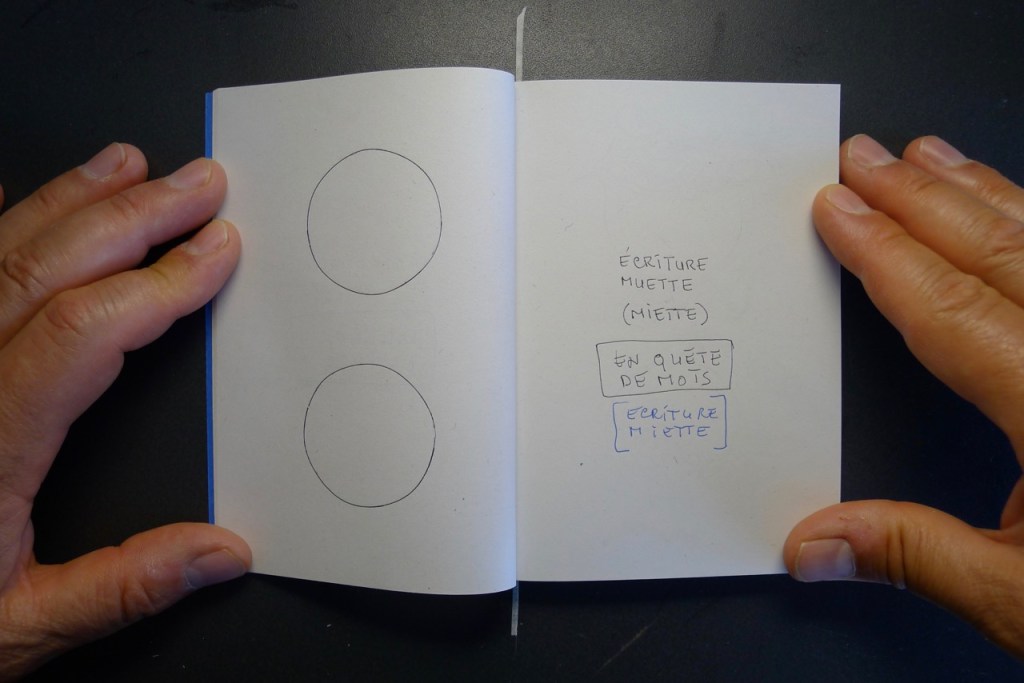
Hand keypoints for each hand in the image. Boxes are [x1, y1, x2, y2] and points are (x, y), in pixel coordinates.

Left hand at [0, 143, 250, 678]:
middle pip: (41, 273)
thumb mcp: (17, 629)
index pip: (80, 333)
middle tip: (196, 185)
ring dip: (68, 202)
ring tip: (126, 166)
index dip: (158, 282)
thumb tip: (220, 553)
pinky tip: (13, 198)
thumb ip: (124, 587)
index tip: (215, 251)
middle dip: (132, 218)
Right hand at [785, 134, 1023, 654]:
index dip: (886, 255)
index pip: (956, 313)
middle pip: (1004, 256)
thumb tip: (814, 544)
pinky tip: (1020, 213)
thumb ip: (917, 557)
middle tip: (867, 157)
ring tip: (932, 157)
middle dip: (925, 199)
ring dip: (985, 196)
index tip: (837, 209)